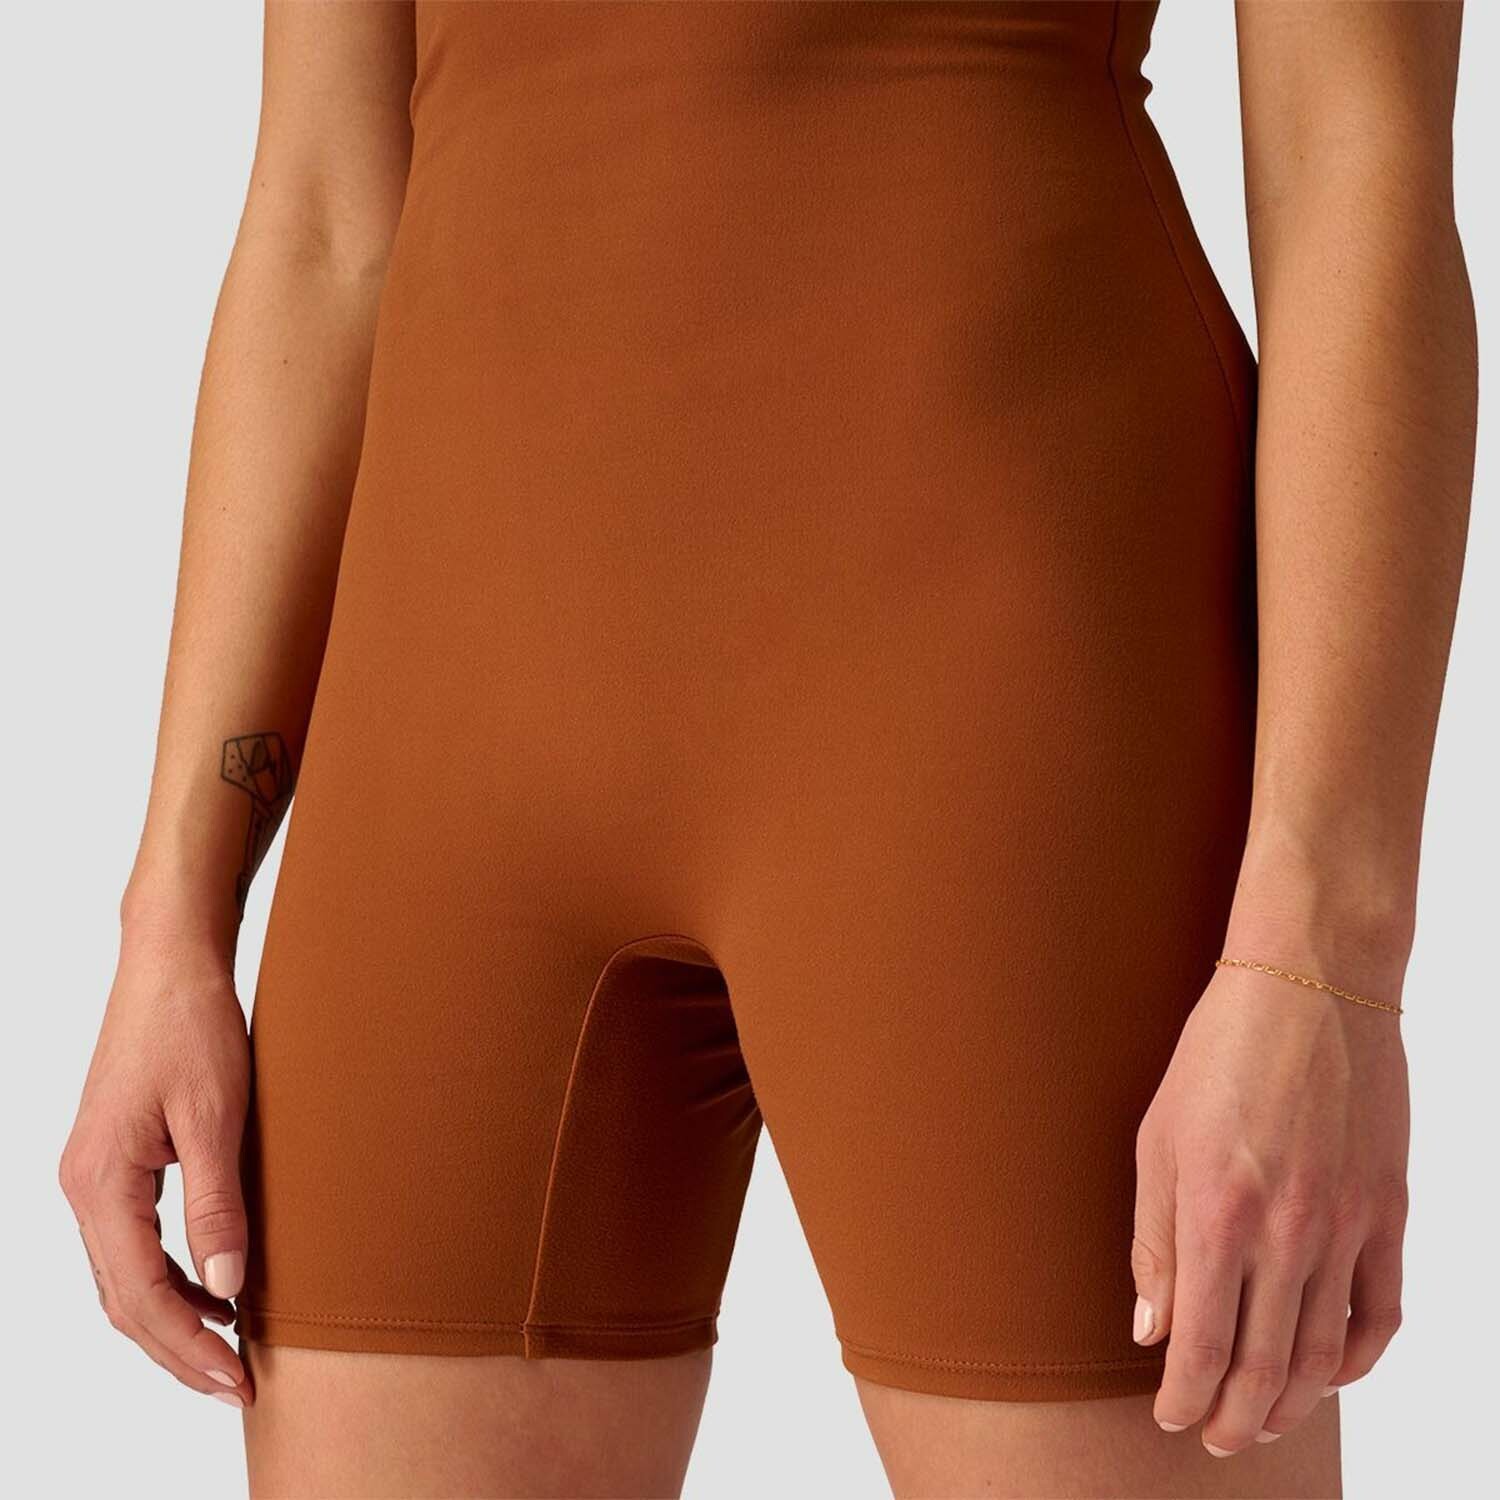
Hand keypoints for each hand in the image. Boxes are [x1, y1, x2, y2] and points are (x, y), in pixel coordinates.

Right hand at [60, 931, 253, 1407]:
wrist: (170, 962)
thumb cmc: (191, 1025)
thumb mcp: (216, 1116)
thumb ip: (218, 1206)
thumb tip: (228, 1290)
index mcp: (100, 1183)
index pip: (141, 1296)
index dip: (189, 1347)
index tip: (238, 1379)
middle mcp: (84, 1187)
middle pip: (124, 1300)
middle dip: (179, 1350)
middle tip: (238, 1385)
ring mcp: (94, 1174)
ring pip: (125, 1276)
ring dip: (174, 1318)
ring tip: (230, 1349)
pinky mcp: (116, 1159)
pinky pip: (133, 1242)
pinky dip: (170, 1276)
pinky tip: (215, 1286)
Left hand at [1131, 961, 1408, 1454]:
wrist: (1311, 990)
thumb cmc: (1218, 1055)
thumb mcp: (1157, 1140)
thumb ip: (1153, 1242)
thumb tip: (1150, 1331)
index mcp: (1216, 1215)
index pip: (1201, 1346)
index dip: (1184, 1397)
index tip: (1170, 1417)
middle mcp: (1286, 1235)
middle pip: (1263, 1368)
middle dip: (1232, 1418)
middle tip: (1213, 1437)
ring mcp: (1347, 1229)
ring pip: (1321, 1355)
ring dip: (1289, 1403)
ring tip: (1260, 1421)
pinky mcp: (1389, 1214)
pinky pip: (1381, 1314)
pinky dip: (1356, 1360)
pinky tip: (1329, 1374)